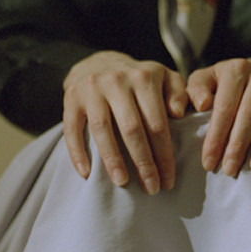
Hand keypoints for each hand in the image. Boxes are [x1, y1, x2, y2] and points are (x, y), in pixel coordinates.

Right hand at [63, 51, 188, 193]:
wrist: (99, 63)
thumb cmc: (139, 80)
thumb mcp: (165, 78)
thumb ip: (179, 92)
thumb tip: (178, 113)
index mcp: (144, 78)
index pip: (156, 123)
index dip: (163, 155)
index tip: (168, 180)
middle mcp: (117, 81)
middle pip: (131, 129)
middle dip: (143, 163)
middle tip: (151, 188)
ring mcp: (92, 89)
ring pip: (101, 129)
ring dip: (112, 159)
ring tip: (122, 182)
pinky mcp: (71, 99)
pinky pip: (72, 129)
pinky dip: (77, 152)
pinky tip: (86, 174)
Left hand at [186, 57, 250, 176]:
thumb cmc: (226, 84)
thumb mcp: (206, 80)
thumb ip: (195, 90)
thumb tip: (202, 105)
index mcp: (236, 68)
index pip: (225, 107)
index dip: (216, 137)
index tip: (209, 163)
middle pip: (250, 112)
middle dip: (239, 144)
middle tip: (230, 170)